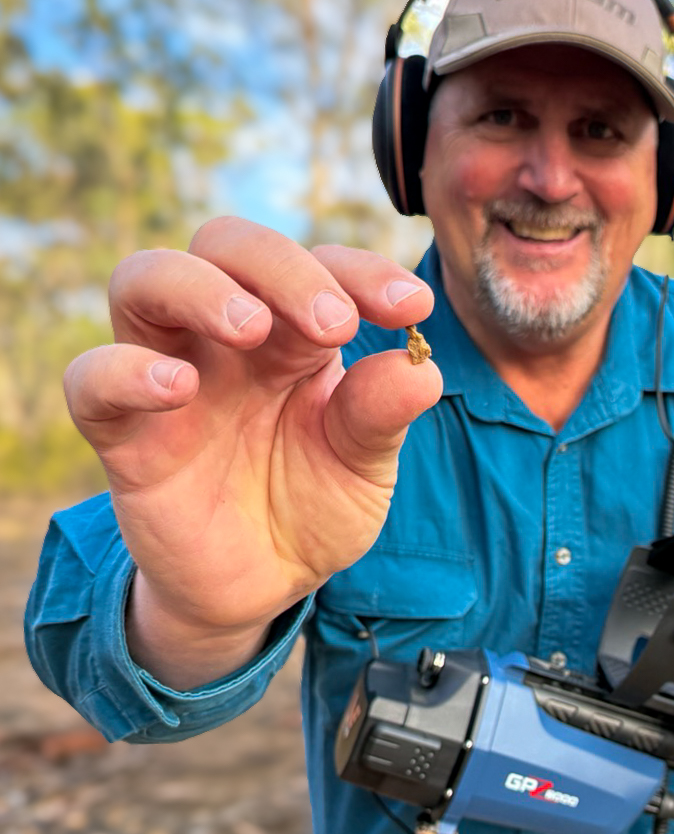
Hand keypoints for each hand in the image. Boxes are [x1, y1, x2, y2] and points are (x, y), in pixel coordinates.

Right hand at [64, 218, 441, 683]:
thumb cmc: (311, 508)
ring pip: (144, 281)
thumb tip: (421, 368)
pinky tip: (178, 390)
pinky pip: (92, 379)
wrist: (260, 587)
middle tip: (334, 325)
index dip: (364, 273)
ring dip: (199, 288)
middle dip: (281, 267)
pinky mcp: (123, 433)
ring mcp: (170, 376)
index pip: (319, 267)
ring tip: (250, 327)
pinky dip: (125, 371)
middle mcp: (226, 340)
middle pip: (225, 245)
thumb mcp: (364, 468)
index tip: (413, 309)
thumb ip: (382, 416)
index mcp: (293, 335)